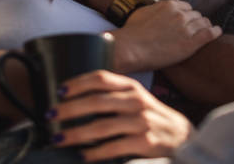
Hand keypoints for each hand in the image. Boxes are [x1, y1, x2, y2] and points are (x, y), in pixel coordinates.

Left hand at [51, 70, 192, 161]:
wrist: (183, 138)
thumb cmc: (151, 118)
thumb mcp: (136, 99)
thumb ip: (113, 96)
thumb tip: (75, 100)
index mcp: (130, 87)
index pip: (100, 78)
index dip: (77, 83)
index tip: (59, 91)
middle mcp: (136, 100)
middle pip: (96, 101)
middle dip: (68, 109)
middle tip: (50, 116)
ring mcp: (141, 121)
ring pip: (101, 126)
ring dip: (75, 134)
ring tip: (58, 139)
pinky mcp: (145, 142)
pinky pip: (113, 148)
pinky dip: (94, 153)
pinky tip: (82, 156)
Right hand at [111, 0, 221, 72]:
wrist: (131, 48)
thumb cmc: (132, 31)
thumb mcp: (143, 11)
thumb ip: (156, 7)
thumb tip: (160, 6)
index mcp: (170, 5)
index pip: (186, 6)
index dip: (186, 14)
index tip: (186, 20)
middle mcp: (180, 14)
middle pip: (196, 14)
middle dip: (195, 20)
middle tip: (194, 28)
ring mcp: (187, 28)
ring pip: (204, 22)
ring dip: (205, 26)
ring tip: (207, 30)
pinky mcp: (191, 43)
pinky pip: (210, 34)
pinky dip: (215, 32)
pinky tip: (217, 32)